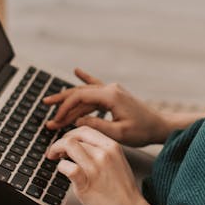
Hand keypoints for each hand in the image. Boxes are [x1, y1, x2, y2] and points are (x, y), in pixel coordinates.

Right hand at [43, 67, 168, 146]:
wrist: (159, 126)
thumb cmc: (142, 131)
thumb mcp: (118, 133)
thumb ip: (96, 126)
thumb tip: (76, 120)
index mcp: (111, 96)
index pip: (80, 97)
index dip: (65, 108)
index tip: (55, 120)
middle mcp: (110, 89)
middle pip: (80, 92)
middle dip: (62, 102)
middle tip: (45, 108)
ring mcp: (113, 90)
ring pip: (86, 92)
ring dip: (70, 100)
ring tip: (52, 104)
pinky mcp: (115, 94)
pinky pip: (96, 86)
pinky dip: (85, 79)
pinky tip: (77, 71)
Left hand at [46, 125, 145, 204]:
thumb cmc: (124, 193)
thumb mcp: (118, 163)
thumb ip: (103, 152)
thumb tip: (82, 147)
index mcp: (113, 147)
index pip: (86, 130)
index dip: (71, 134)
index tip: (66, 141)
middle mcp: (104, 154)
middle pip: (75, 136)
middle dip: (60, 142)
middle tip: (56, 151)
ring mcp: (95, 167)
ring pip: (68, 146)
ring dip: (56, 150)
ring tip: (55, 158)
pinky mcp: (86, 182)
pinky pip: (67, 166)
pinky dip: (61, 167)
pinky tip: (63, 172)